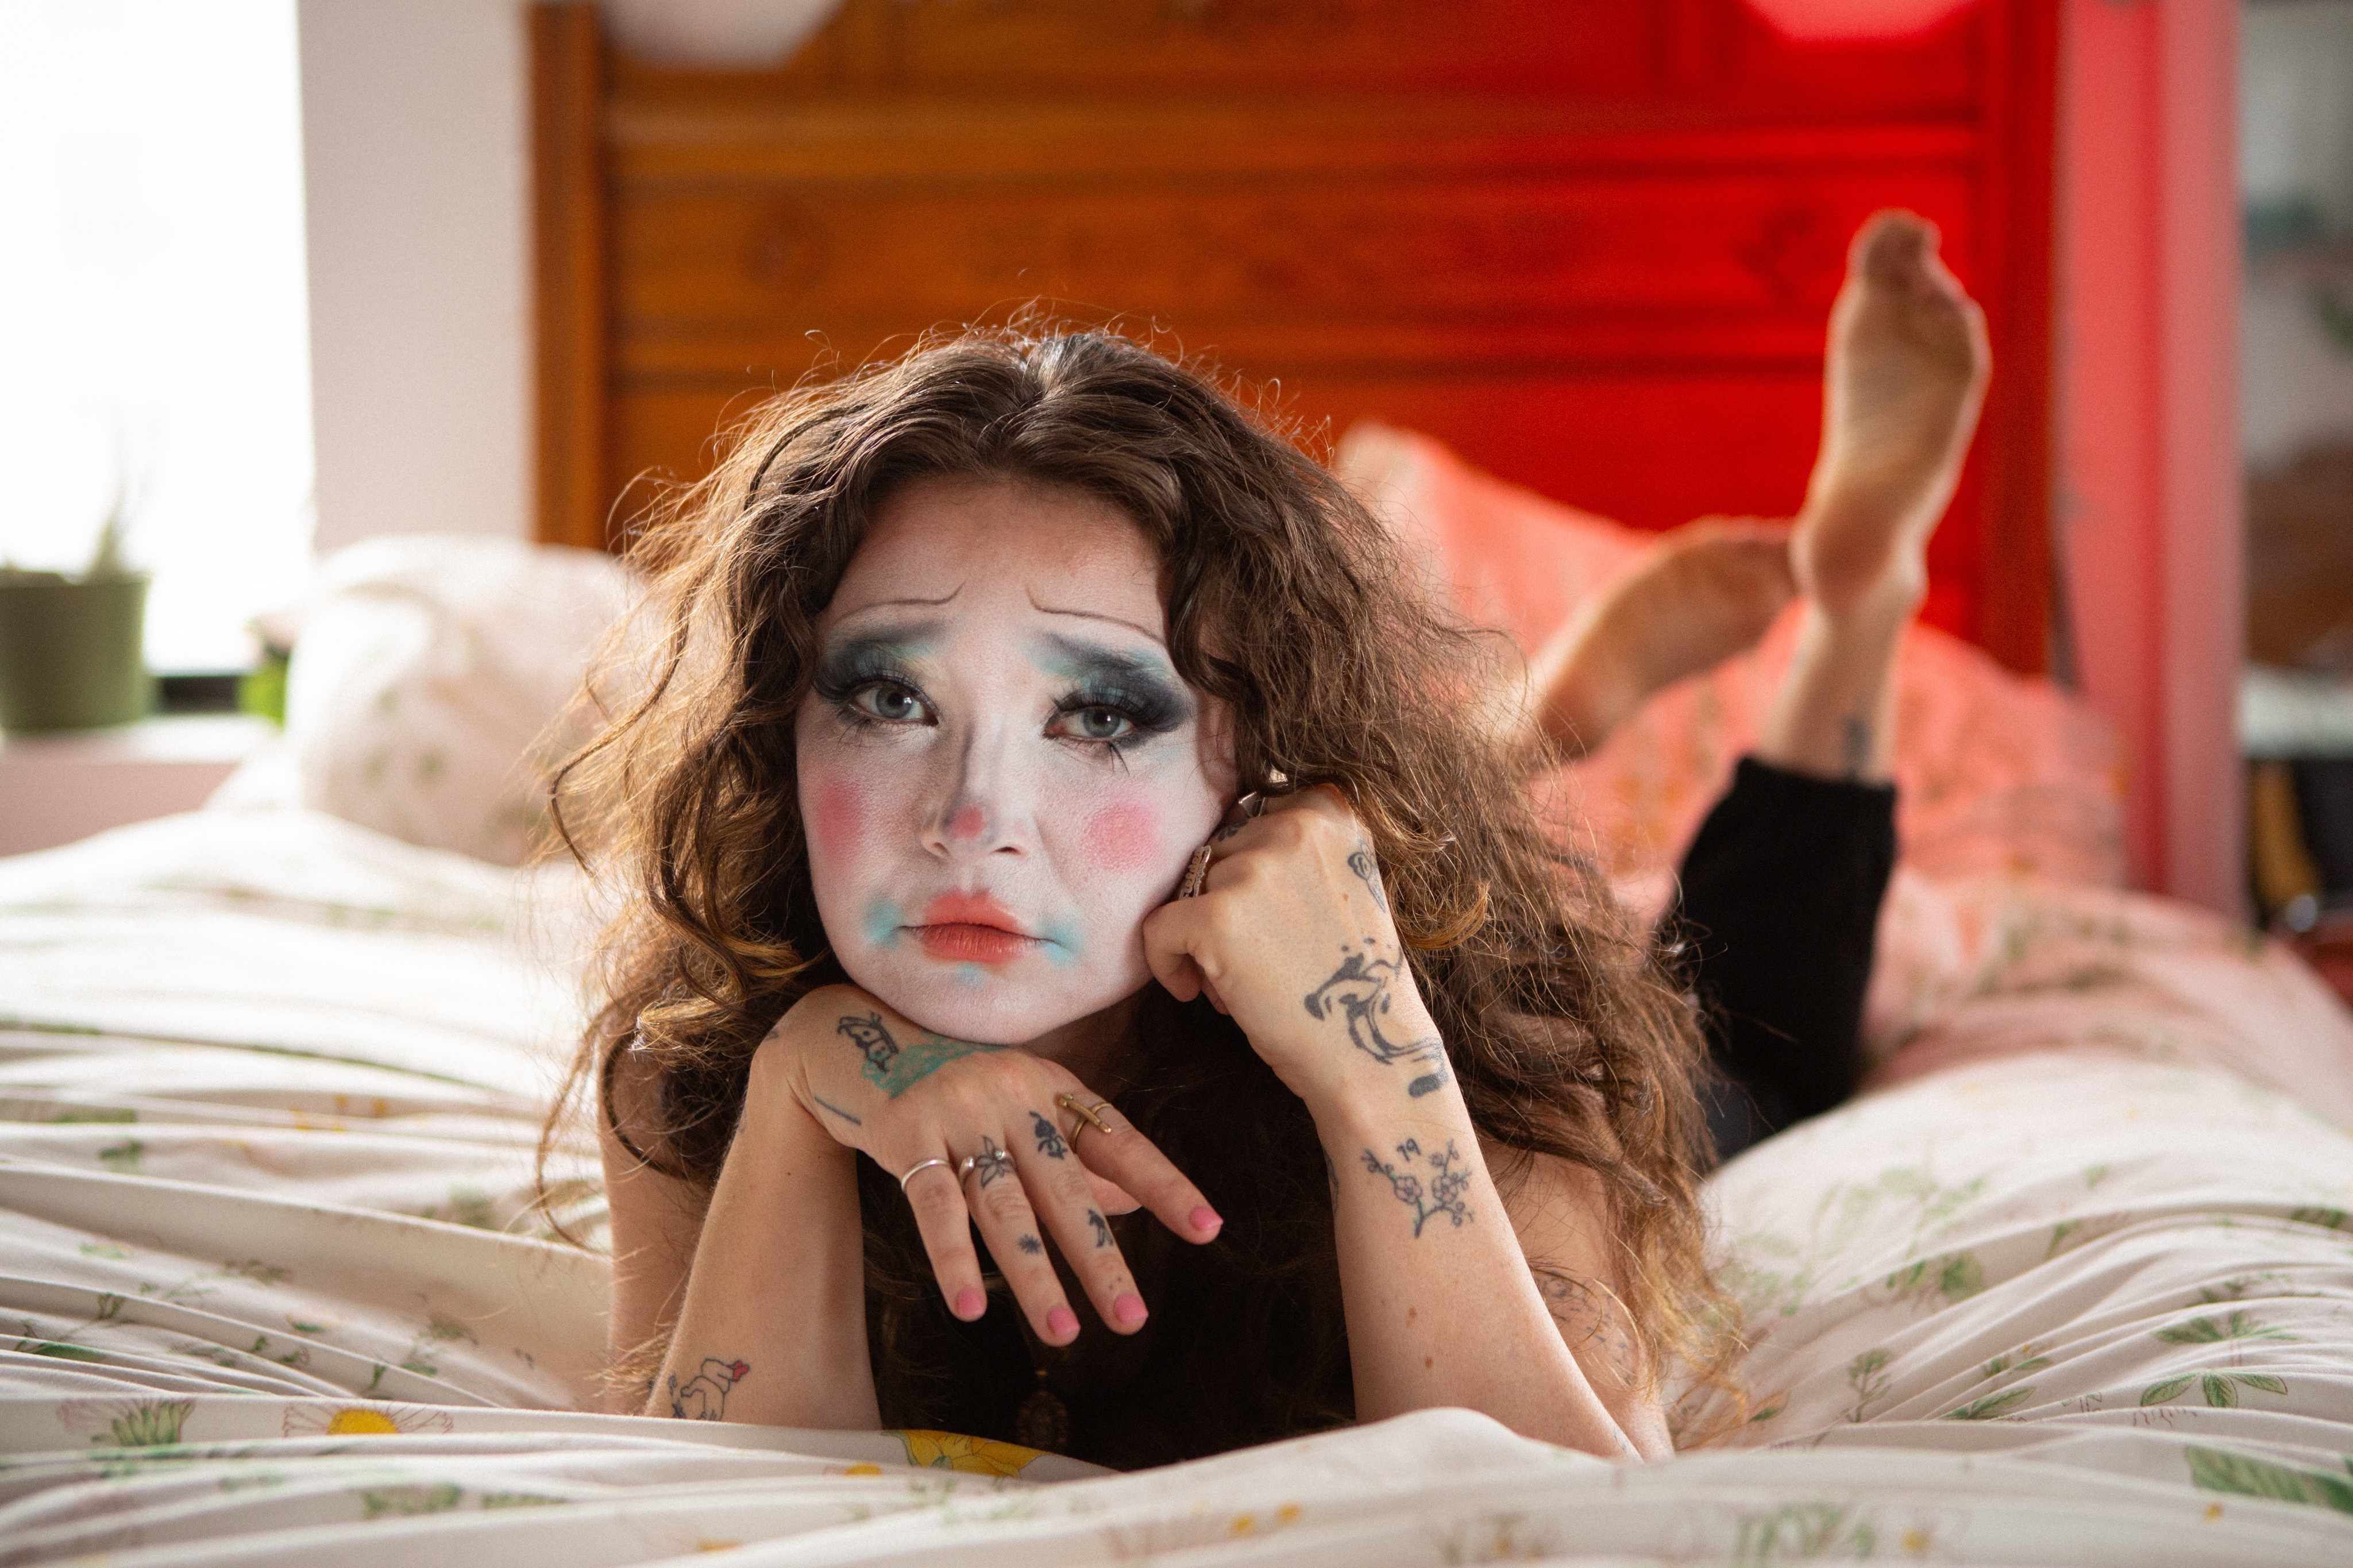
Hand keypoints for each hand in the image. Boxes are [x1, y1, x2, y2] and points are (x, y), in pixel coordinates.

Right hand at [756, 985, 1222, 1345]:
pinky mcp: (908, 1135)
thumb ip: (1075, 1155)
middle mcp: (1013, 1095)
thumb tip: (1132, 1207)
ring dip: (1034, 1274)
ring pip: (1006, 1206)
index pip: (1120, 1141)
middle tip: (1131, 1319)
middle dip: (1100, 1258)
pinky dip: (953, 1260)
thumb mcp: (1025, 1107)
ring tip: (1061, 1332)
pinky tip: (971, 1308)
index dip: (1164, 1185)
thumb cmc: (956, 1086)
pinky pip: (936, 1207)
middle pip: (1067, 1187)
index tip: (1208, 1228)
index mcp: (1052, 1087)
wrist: (856, 1039)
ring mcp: (960, 1113)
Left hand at [1140, 786, 1448, 1108]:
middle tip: (1254, 958)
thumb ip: (1292, 851)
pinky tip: (1193, 992)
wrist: (1366, 1052)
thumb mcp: (1343, 886)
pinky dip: (1164, 962)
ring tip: (1237, 982)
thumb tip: (1217, 846)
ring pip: (1189, 889)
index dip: (1246, 870)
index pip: (1252, 817)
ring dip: (1200, 936)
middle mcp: (1295, 828)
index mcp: (1330, 813)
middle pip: (1218, 852)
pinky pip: (1158, 925)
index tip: (1261, 916)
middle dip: (1223, 904)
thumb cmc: (1349, 979)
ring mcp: (1256, 870)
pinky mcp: (1217, 916)